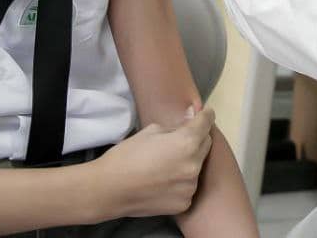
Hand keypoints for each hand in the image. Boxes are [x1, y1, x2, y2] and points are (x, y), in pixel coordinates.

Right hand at [95, 106, 215, 216]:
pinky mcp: (184, 203)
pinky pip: (188, 186)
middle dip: (197, 139)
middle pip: (206, 145)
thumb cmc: (127, 155)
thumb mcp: (151, 131)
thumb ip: (175, 127)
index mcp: (186, 142)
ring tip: (167, 164)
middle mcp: (194, 165)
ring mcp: (191, 187)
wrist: (110, 189)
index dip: (207, 115)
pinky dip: (181, 182)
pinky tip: (163, 182)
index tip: (206, 113)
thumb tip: (190, 121)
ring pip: (197, 167)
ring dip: (189, 162)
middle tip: (181, 139)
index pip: (206, 123)